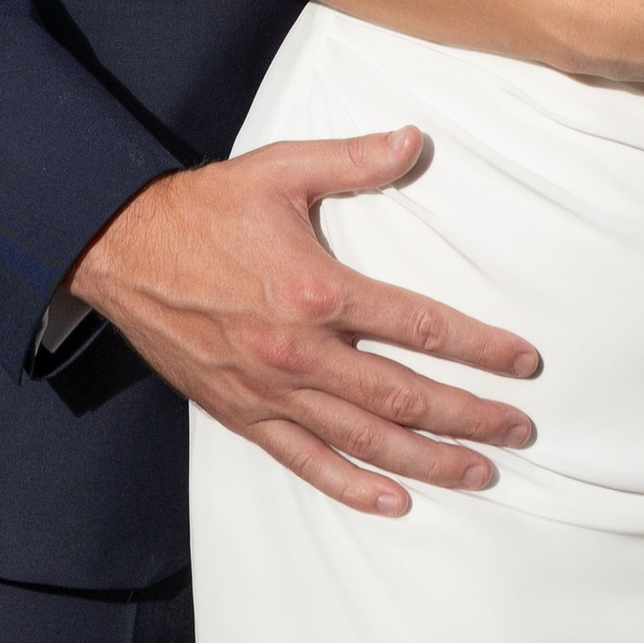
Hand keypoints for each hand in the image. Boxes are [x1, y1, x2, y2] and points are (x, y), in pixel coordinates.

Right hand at [63, 131, 539, 517]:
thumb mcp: (281, 168)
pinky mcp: (243, 414)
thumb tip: (415, 142)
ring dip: (428, 460)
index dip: (478, 347)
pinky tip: (394, 501)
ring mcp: (271, 392)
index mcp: (317, 290)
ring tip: (480, 473)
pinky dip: (353, 486)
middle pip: (404, 396)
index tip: (522, 361)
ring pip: (365, 439)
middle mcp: (299, 352)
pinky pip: (305, 461)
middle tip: (520, 429)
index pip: (419, 326)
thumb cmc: (204, 208)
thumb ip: (354, 160)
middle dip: (470, 416)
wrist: (121, 250)